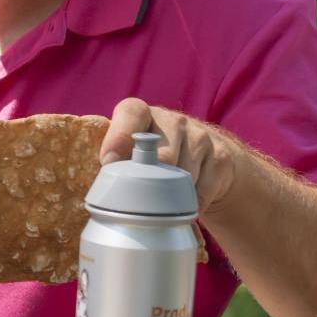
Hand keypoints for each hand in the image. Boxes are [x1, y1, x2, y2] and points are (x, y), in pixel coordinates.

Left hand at [98, 98, 245, 214]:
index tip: (108, 161)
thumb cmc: (153, 156)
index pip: (131, 112)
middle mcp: (173, 120)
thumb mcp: (131, 151)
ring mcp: (200, 136)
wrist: (206, 159)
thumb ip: (115, 160)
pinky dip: (190, 204)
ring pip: (182, 176)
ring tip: (163, 200)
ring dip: (171, 195)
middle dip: (149, 180)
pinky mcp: (220, 156)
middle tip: (139, 197)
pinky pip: (202, 190)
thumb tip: (96, 187)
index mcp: (142, 113)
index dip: (119, 136)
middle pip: (161, 155)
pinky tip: (184, 203)